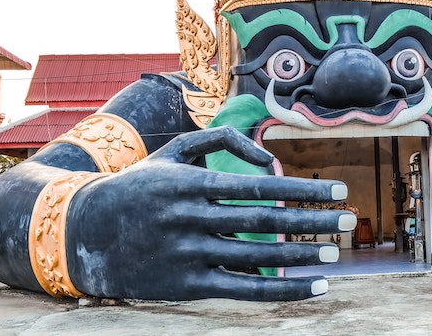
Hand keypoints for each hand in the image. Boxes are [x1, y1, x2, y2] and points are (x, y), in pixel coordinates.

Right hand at [66, 127, 355, 300]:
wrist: (83, 233)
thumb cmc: (139, 186)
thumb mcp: (174, 152)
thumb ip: (223, 140)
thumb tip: (270, 158)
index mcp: (192, 183)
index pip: (259, 186)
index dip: (302, 189)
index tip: (337, 189)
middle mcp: (191, 219)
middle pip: (265, 222)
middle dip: (312, 221)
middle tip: (348, 219)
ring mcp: (188, 255)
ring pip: (257, 258)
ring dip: (301, 257)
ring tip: (334, 255)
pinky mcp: (185, 286)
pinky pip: (242, 290)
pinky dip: (281, 290)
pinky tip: (312, 287)